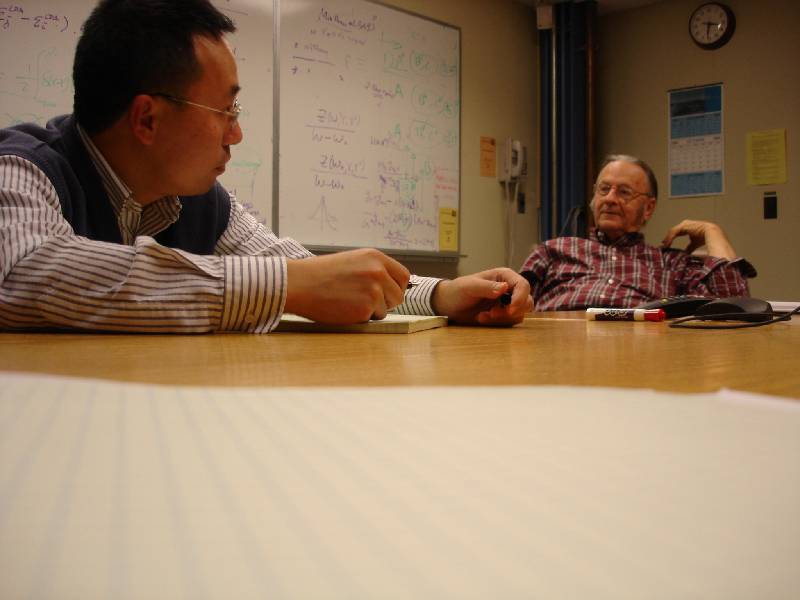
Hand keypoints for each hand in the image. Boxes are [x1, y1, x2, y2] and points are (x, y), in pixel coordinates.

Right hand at [285, 248, 408, 322]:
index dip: (396, 287)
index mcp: (375, 257)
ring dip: (371, 311)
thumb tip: (390, 285)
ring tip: (349, 302)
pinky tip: (344, 308)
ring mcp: (374, 290)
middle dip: (387, 302)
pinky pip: (372, 319)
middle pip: (398, 295)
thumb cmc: (320, 275)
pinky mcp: (366, 308)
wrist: (299, 284)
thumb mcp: (352, 261)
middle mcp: (378, 272)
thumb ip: (373, 270)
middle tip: (366, 302)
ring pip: (385, 310)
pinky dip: (360, 318)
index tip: (389, 293)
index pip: (403, 276)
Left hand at [431, 268, 532, 325]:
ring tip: (483, 316)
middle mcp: (509, 289)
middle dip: (512, 311)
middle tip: (493, 313)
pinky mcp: (503, 315)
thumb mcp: (469, 286)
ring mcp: (507, 303)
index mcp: (504, 277)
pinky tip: (482, 318)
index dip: (520, 298)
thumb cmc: (457, 291)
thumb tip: (504, 288)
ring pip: (519, 314)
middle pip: (526, 301)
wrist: (449, 305)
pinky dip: (498, 324)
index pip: (523, 286)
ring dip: (502, 319)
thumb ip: (486, 287)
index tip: (510, 310)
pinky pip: (510, 322)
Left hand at [661, 219, 736, 258]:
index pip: (677, 233)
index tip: (666, 247)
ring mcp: (685, 224)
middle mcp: (686, 224)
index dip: (671, 240)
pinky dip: (670, 238)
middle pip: (673, 232)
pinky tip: (667, 243)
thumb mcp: (694, 244)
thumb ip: (689, 248)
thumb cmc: (707, 238)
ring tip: (664, 246)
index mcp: (688, 228)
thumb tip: (684, 255)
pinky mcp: (685, 225)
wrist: (713, 234)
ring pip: (673, 231)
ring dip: (668, 239)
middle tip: (663, 246)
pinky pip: (675, 231)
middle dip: (668, 239)